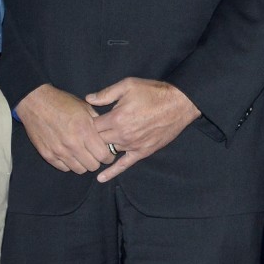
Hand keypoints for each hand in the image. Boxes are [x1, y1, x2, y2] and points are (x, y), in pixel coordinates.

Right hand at [16, 83, 117, 172]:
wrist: (35, 102)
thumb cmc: (61, 102)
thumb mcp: (84, 107)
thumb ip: (97, 123)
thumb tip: (107, 135)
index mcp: (84, 131)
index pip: (103, 155)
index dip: (108, 156)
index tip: (106, 153)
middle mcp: (72, 144)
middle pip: (93, 166)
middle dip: (96, 161)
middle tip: (93, 153)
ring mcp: (59, 151)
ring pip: (79, 170)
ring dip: (83, 163)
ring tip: (81, 154)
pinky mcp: (47, 155)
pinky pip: (64, 168)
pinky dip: (69, 163)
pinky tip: (69, 154)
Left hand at [85, 78, 200, 182]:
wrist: (179, 103)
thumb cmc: (152, 92)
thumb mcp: (128, 85)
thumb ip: (106, 93)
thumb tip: (88, 99)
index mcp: (116, 118)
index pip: (92, 127)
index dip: (87, 124)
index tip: (85, 122)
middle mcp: (123, 134)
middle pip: (97, 141)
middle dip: (91, 138)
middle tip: (86, 135)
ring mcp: (132, 145)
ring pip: (108, 151)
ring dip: (101, 149)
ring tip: (92, 149)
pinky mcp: (142, 152)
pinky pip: (124, 165)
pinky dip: (112, 172)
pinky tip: (101, 178)